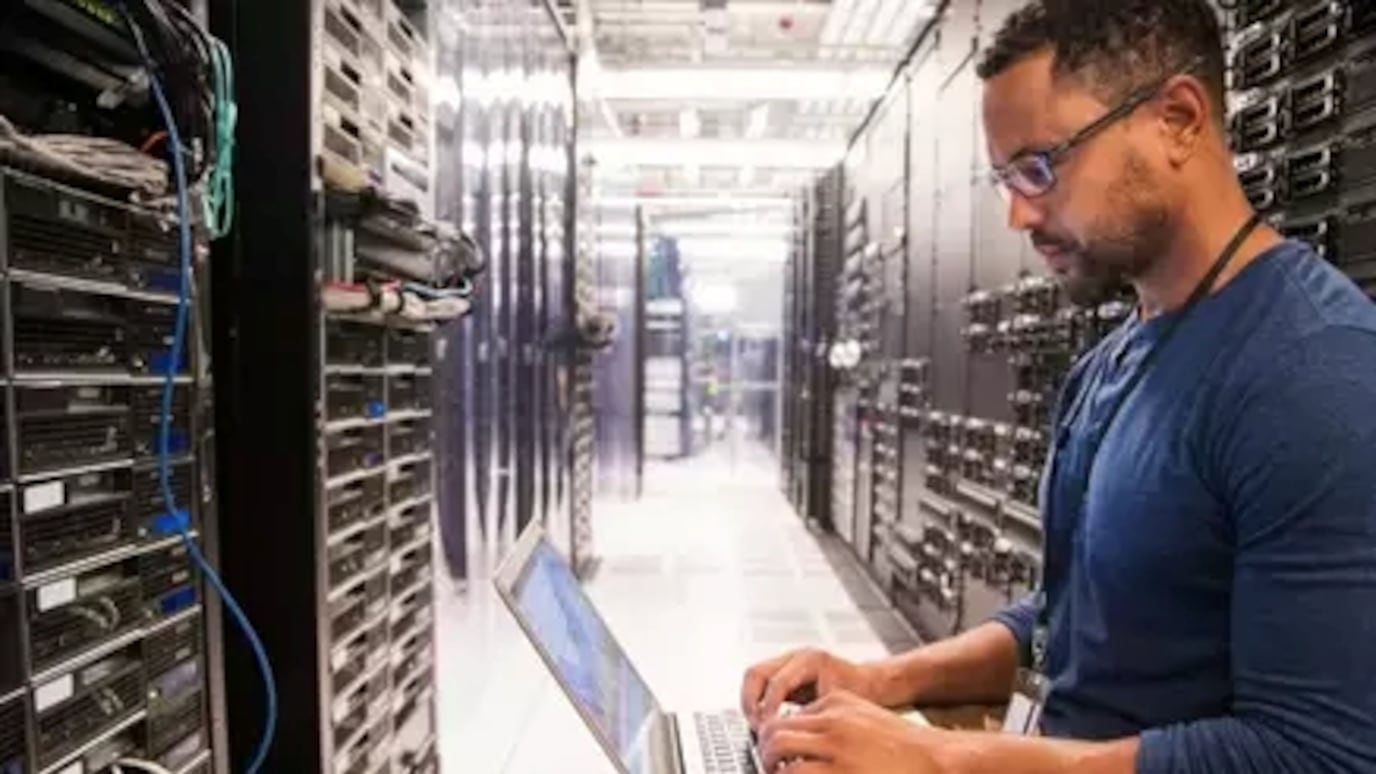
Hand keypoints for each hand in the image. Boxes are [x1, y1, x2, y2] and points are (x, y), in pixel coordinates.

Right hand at [740, 648, 881, 727]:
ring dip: (750, 701)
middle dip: (751, 702)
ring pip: (753, 676)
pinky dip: (757, 701)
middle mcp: (796, 656)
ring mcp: (788, 661)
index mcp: (810, 659)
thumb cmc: (859, 691)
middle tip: (757, 725)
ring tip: (758, 724)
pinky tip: (765, 719)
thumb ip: (813, 713)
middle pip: (756, 673)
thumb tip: (790, 730)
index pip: (778, 681)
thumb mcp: (838, 702)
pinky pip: (760, 682)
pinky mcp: (784, 671)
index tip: (769, 727)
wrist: (869, 682)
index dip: (769, 707)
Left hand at [756, 691, 945, 773]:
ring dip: (771, 767)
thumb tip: (799, 732)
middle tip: (767, 765)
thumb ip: (832, 718)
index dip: (772, 735)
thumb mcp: (863, 717)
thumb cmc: (903, 747)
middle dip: (763, 751)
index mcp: (836, 702)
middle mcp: (832, 722)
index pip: (787, 714)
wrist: (936, 760)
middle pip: (774, 730)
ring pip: (779, 752)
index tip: (770, 749)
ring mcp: (835, 749)